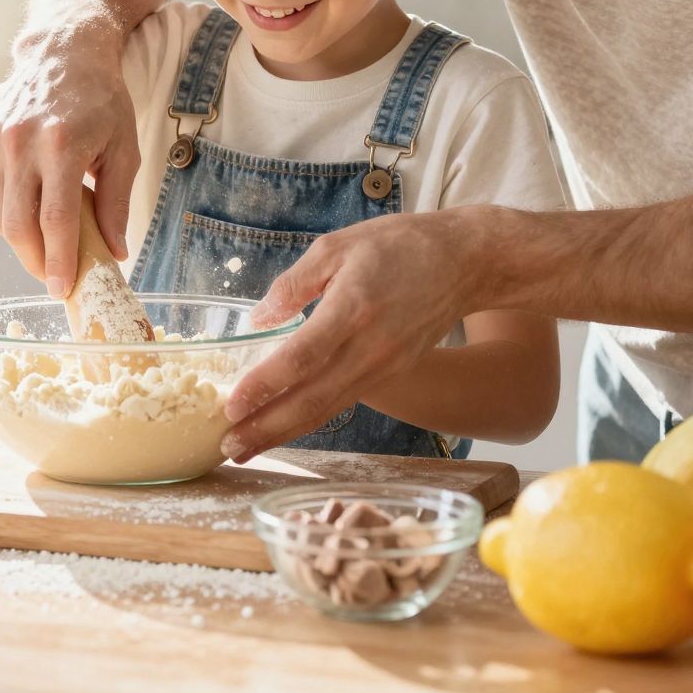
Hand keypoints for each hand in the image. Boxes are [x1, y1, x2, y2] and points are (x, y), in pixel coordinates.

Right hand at [0, 22, 139, 297]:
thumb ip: (116, 203)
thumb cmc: (101, 101)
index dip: (59, 261)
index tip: (63, 289)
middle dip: (36, 262)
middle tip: (54, 278)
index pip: (56, 220)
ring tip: (45, 249)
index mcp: (61, 145)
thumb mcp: (124, 148)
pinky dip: (5, 215)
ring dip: (21, 242)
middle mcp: (21, 143)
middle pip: (18, 225)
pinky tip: (28, 216)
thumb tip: (116, 251)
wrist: (63, 54)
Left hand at [221, 207, 514, 460]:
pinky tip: (283, 425)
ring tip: (245, 447)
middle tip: (227, 447)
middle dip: (266, 428)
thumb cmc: (399, 245)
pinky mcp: (391, 374)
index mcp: (352, 309)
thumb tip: (258, 320)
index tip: (231, 405)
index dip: (265, 385)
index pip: (302, 358)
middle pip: (313, 399)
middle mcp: (370, 348)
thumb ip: (294, 284)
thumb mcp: (338, 246)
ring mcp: (384, 366)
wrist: (465, 262)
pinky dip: (310, 418)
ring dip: (284, 433)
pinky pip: (343, 401)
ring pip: (327, 409)